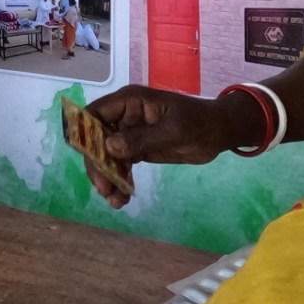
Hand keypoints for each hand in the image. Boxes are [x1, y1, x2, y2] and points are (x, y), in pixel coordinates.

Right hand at [80, 85, 257, 207]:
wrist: (220, 133)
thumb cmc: (200, 123)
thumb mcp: (173, 130)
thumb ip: (142, 138)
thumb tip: (109, 146)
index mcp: (130, 102)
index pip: (95, 113)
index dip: (84, 132)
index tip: (86, 158)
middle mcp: (124, 116)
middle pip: (96, 139)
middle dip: (97, 164)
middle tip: (104, 189)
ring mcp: (130, 134)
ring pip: (107, 156)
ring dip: (107, 177)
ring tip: (115, 201)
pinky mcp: (138, 149)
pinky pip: (121, 165)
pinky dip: (119, 180)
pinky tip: (122, 198)